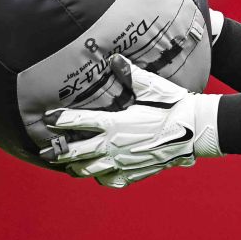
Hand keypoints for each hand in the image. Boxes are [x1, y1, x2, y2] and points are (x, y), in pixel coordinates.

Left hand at [41, 54, 222, 187]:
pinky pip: (111, 180)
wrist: (196, 131)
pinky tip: (100, 175)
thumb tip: (115, 59)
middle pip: (77, 152)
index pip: (79, 121)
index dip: (61, 119)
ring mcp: (123, 162)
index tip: (47, 117)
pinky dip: (102, 178)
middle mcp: (114, 146)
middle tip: (44, 153)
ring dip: (76, 167)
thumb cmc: (174, 106)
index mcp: (114, 123)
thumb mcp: (152, 87)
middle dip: (58, 152)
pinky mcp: (134, 173)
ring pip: (90, 170)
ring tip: (67, 166)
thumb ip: (131, 74)